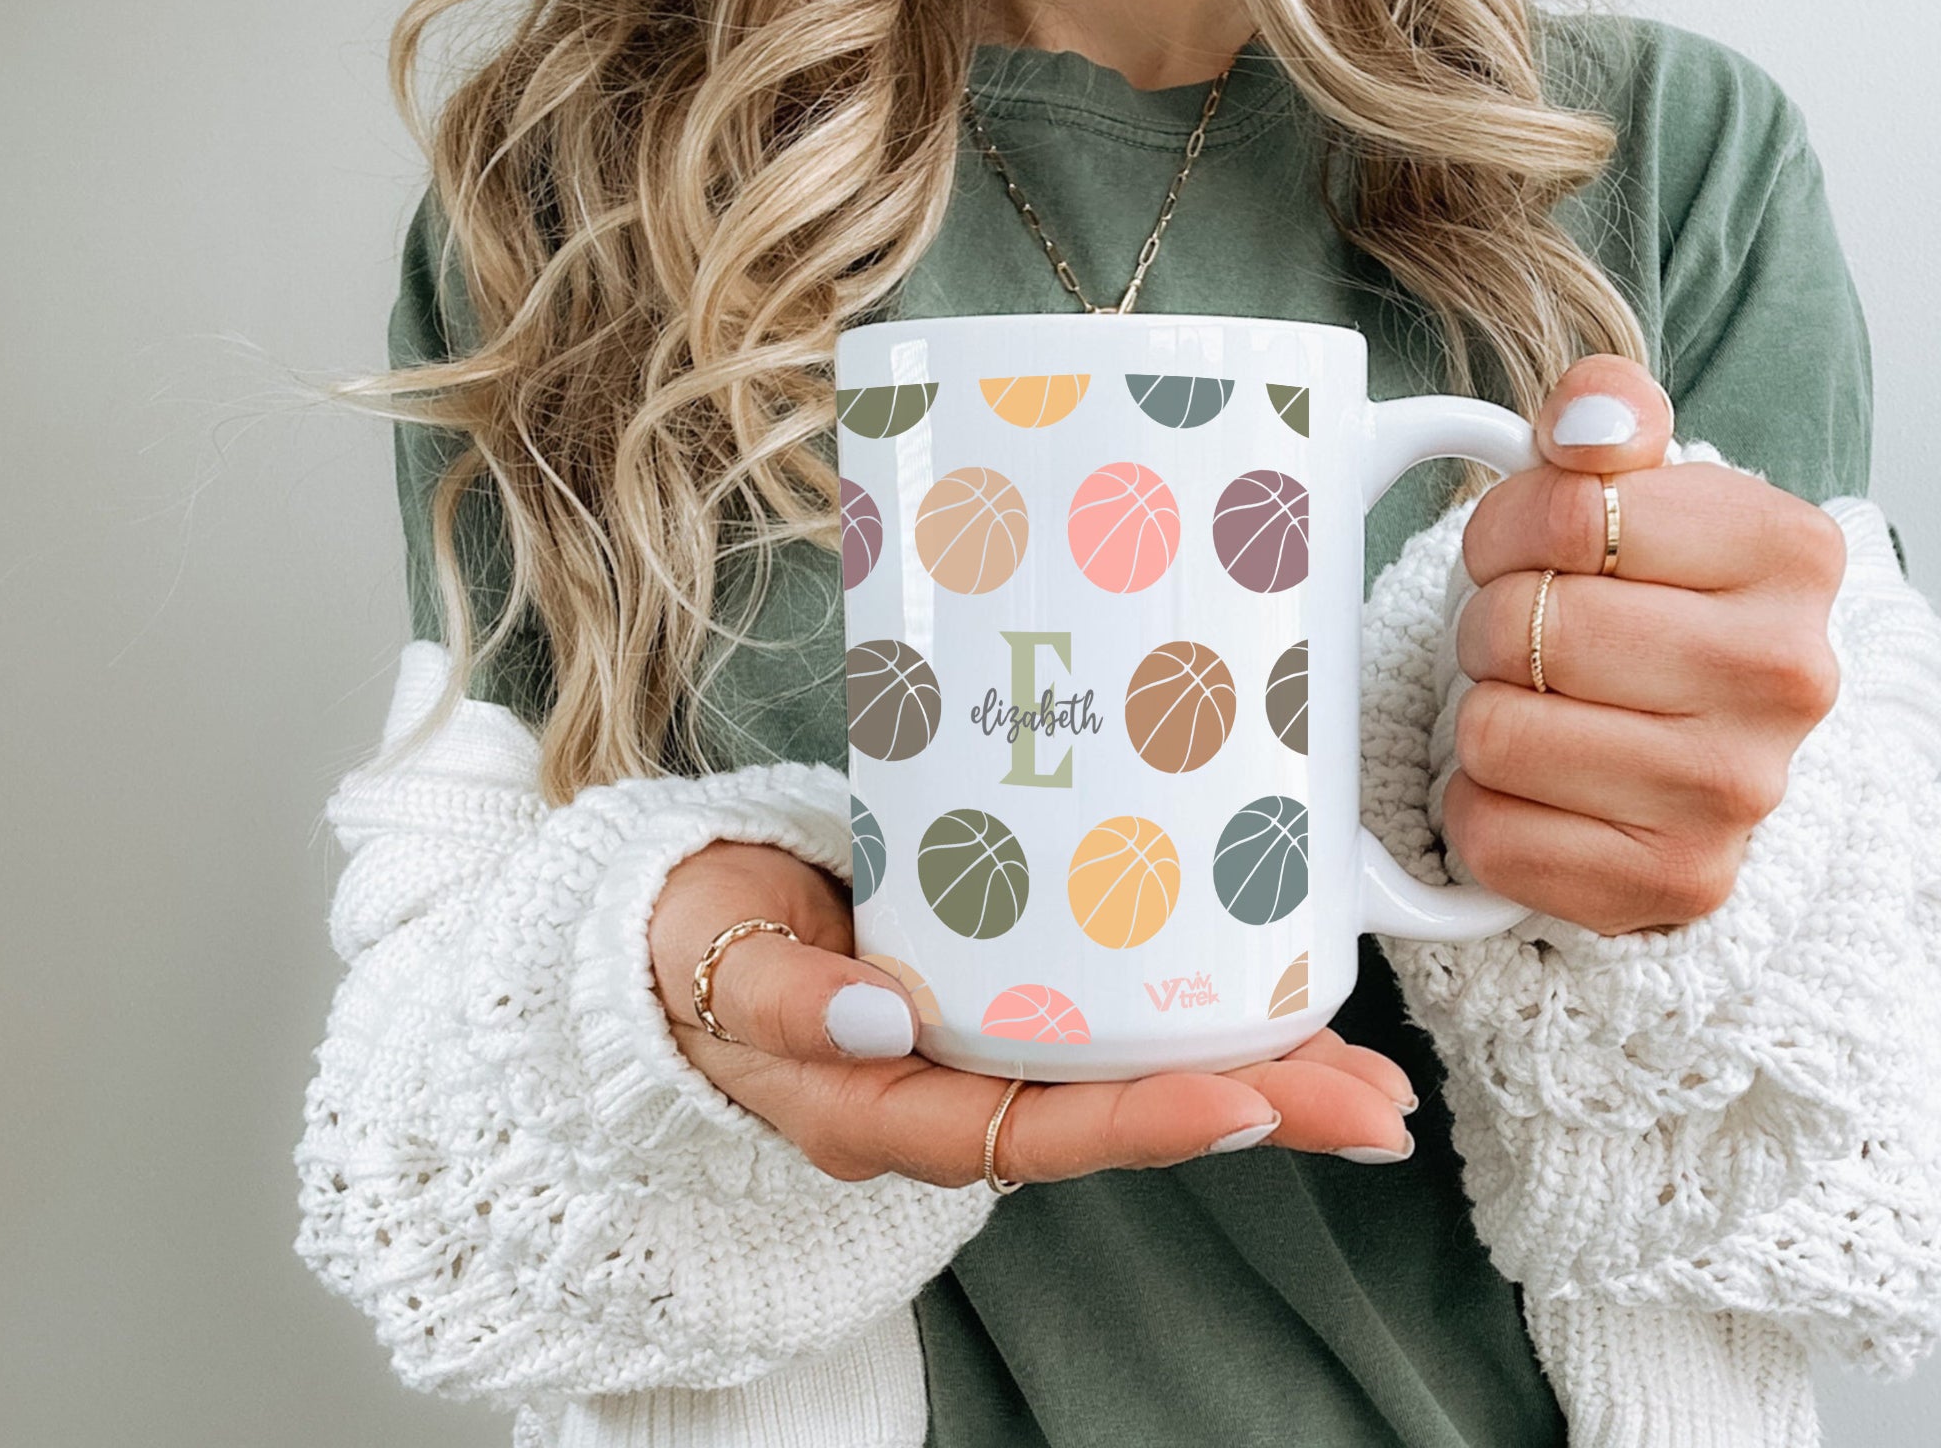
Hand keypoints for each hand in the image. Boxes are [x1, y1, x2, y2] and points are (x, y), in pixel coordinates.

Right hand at [648, 841, 1419, 1184]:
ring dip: (1258, 1070)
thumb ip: (786, 999)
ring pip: (1137, 1072)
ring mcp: (990, 1043)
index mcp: (890, 1110)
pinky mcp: (1007, 985)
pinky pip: (1115, 1014)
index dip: (1144, 1124)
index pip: (1034, 1133)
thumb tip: (882, 1014)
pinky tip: (1277, 990)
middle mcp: (959, 1093)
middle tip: (1375, 1105)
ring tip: (1369, 1071)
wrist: (684, 926)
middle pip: (1121, 1115)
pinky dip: (1201, 1009)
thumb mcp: (719, 973)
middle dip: (1255, 1112)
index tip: (1248, 1102)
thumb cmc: (698, 952)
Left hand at [1448, 356, 1847, 934]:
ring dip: (1485, 715)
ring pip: (1495, 733)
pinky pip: (1490, 833)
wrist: (1698, 742)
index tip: (1532, 553)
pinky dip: (1483, 808)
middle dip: (1492, 625)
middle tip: (1530, 640)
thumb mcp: (1637, 486)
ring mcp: (1736, 794)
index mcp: (1789, 552)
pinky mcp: (1673, 886)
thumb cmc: (1648, 603)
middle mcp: (1786, 677)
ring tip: (1540, 709)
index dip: (1507, 530)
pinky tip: (1539, 789)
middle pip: (1522, 626)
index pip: (1563, 512)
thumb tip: (1586, 420)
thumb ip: (1605, 413)